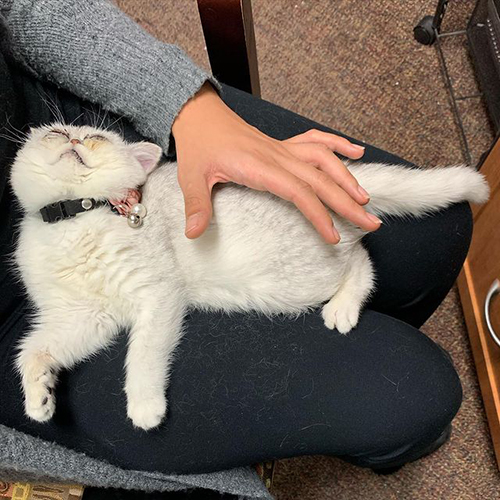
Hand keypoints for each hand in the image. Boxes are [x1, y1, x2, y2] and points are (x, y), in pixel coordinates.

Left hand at [171, 83, 380, 243]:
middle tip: (371, 222)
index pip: (298, 192)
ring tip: (365, 198)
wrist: (199, 116)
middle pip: (320, 180)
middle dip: (347, 202)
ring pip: (324, 160)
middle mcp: (277, 156)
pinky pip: (315, 141)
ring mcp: (282, 148)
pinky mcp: (282, 144)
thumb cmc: (198, 147)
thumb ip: (197, 206)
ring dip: (347, 177)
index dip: (319, 214)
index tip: (334, 235)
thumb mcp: (191, 177)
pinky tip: (355, 151)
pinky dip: (337, 145)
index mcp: (259, 167)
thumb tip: (193, 234)